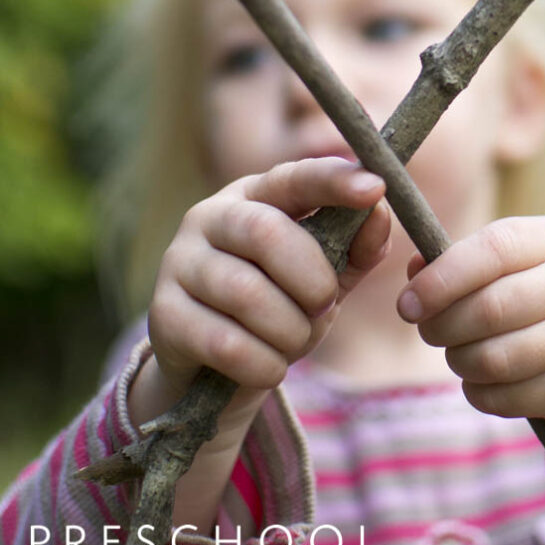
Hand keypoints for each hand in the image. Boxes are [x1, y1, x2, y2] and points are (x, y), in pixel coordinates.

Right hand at [146, 157, 390, 407]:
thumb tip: (380, 212)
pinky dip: (264, 364)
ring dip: (289, 330)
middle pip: (266, 234)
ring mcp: (179, 262)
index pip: (294, 177)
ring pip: (246, 293)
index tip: (375, 187)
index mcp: (254, 196)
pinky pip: (225, 342)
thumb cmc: (280, 304)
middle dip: (311, 278)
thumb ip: (355, 247)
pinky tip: (269, 367)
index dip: (333, 181)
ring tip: (294, 341)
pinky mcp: (163, 314)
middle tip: (325, 305)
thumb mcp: (325, 274)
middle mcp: (209, 217)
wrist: (215, 367)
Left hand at [397, 215, 544, 435]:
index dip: (442, 278)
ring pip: (498, 358)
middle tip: (429, 331)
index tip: (407, 303)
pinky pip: (510, 397)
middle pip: (492, 307)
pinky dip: (481, 393)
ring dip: (460, 362)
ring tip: (457, 356)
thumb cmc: (542, 300)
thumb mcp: (512, 267)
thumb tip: (414, 270)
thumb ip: (461, 262)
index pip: (494, 249)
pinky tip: (483, 383)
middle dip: (443, 325)